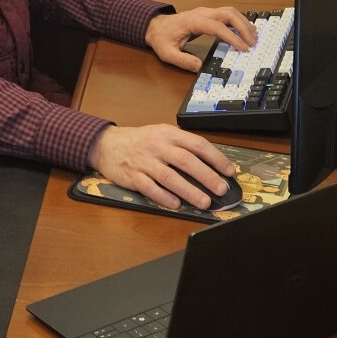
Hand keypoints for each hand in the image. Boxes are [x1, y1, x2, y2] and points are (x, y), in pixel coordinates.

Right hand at [89, 123, 235, 209]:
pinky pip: (150, 188)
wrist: (107, 144)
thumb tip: (211, 164)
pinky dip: (163, 197)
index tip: (229, 171)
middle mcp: (157, 146)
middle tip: (221, 189)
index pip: (197, 144)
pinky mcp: (133, 176)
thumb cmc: (140, 141)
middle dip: (206, 176)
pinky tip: (176, 204)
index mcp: (168, 134)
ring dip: (189, 190)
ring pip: (170, 177)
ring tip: (204, 202)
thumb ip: (182, 146)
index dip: (215, 158)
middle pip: (186, 161)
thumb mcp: (162, 134)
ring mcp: (144, 161)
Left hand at [144, 7, 256, 72]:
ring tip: (253, 38)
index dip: (232, 36)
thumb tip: (200, 67)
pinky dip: (239, 21)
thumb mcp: (167, 53)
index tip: (243, 48)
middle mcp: (202, 13)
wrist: (155, 26)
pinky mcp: (208, 15)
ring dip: (243, 23)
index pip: (217, 26)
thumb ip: (182, 60)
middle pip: (228, 13)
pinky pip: (227, 15)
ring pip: (230, 12)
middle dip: (243, 27)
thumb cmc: (162, 38)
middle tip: (253, 43)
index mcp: (193, 21)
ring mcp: (206, 12)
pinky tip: (246, 31)